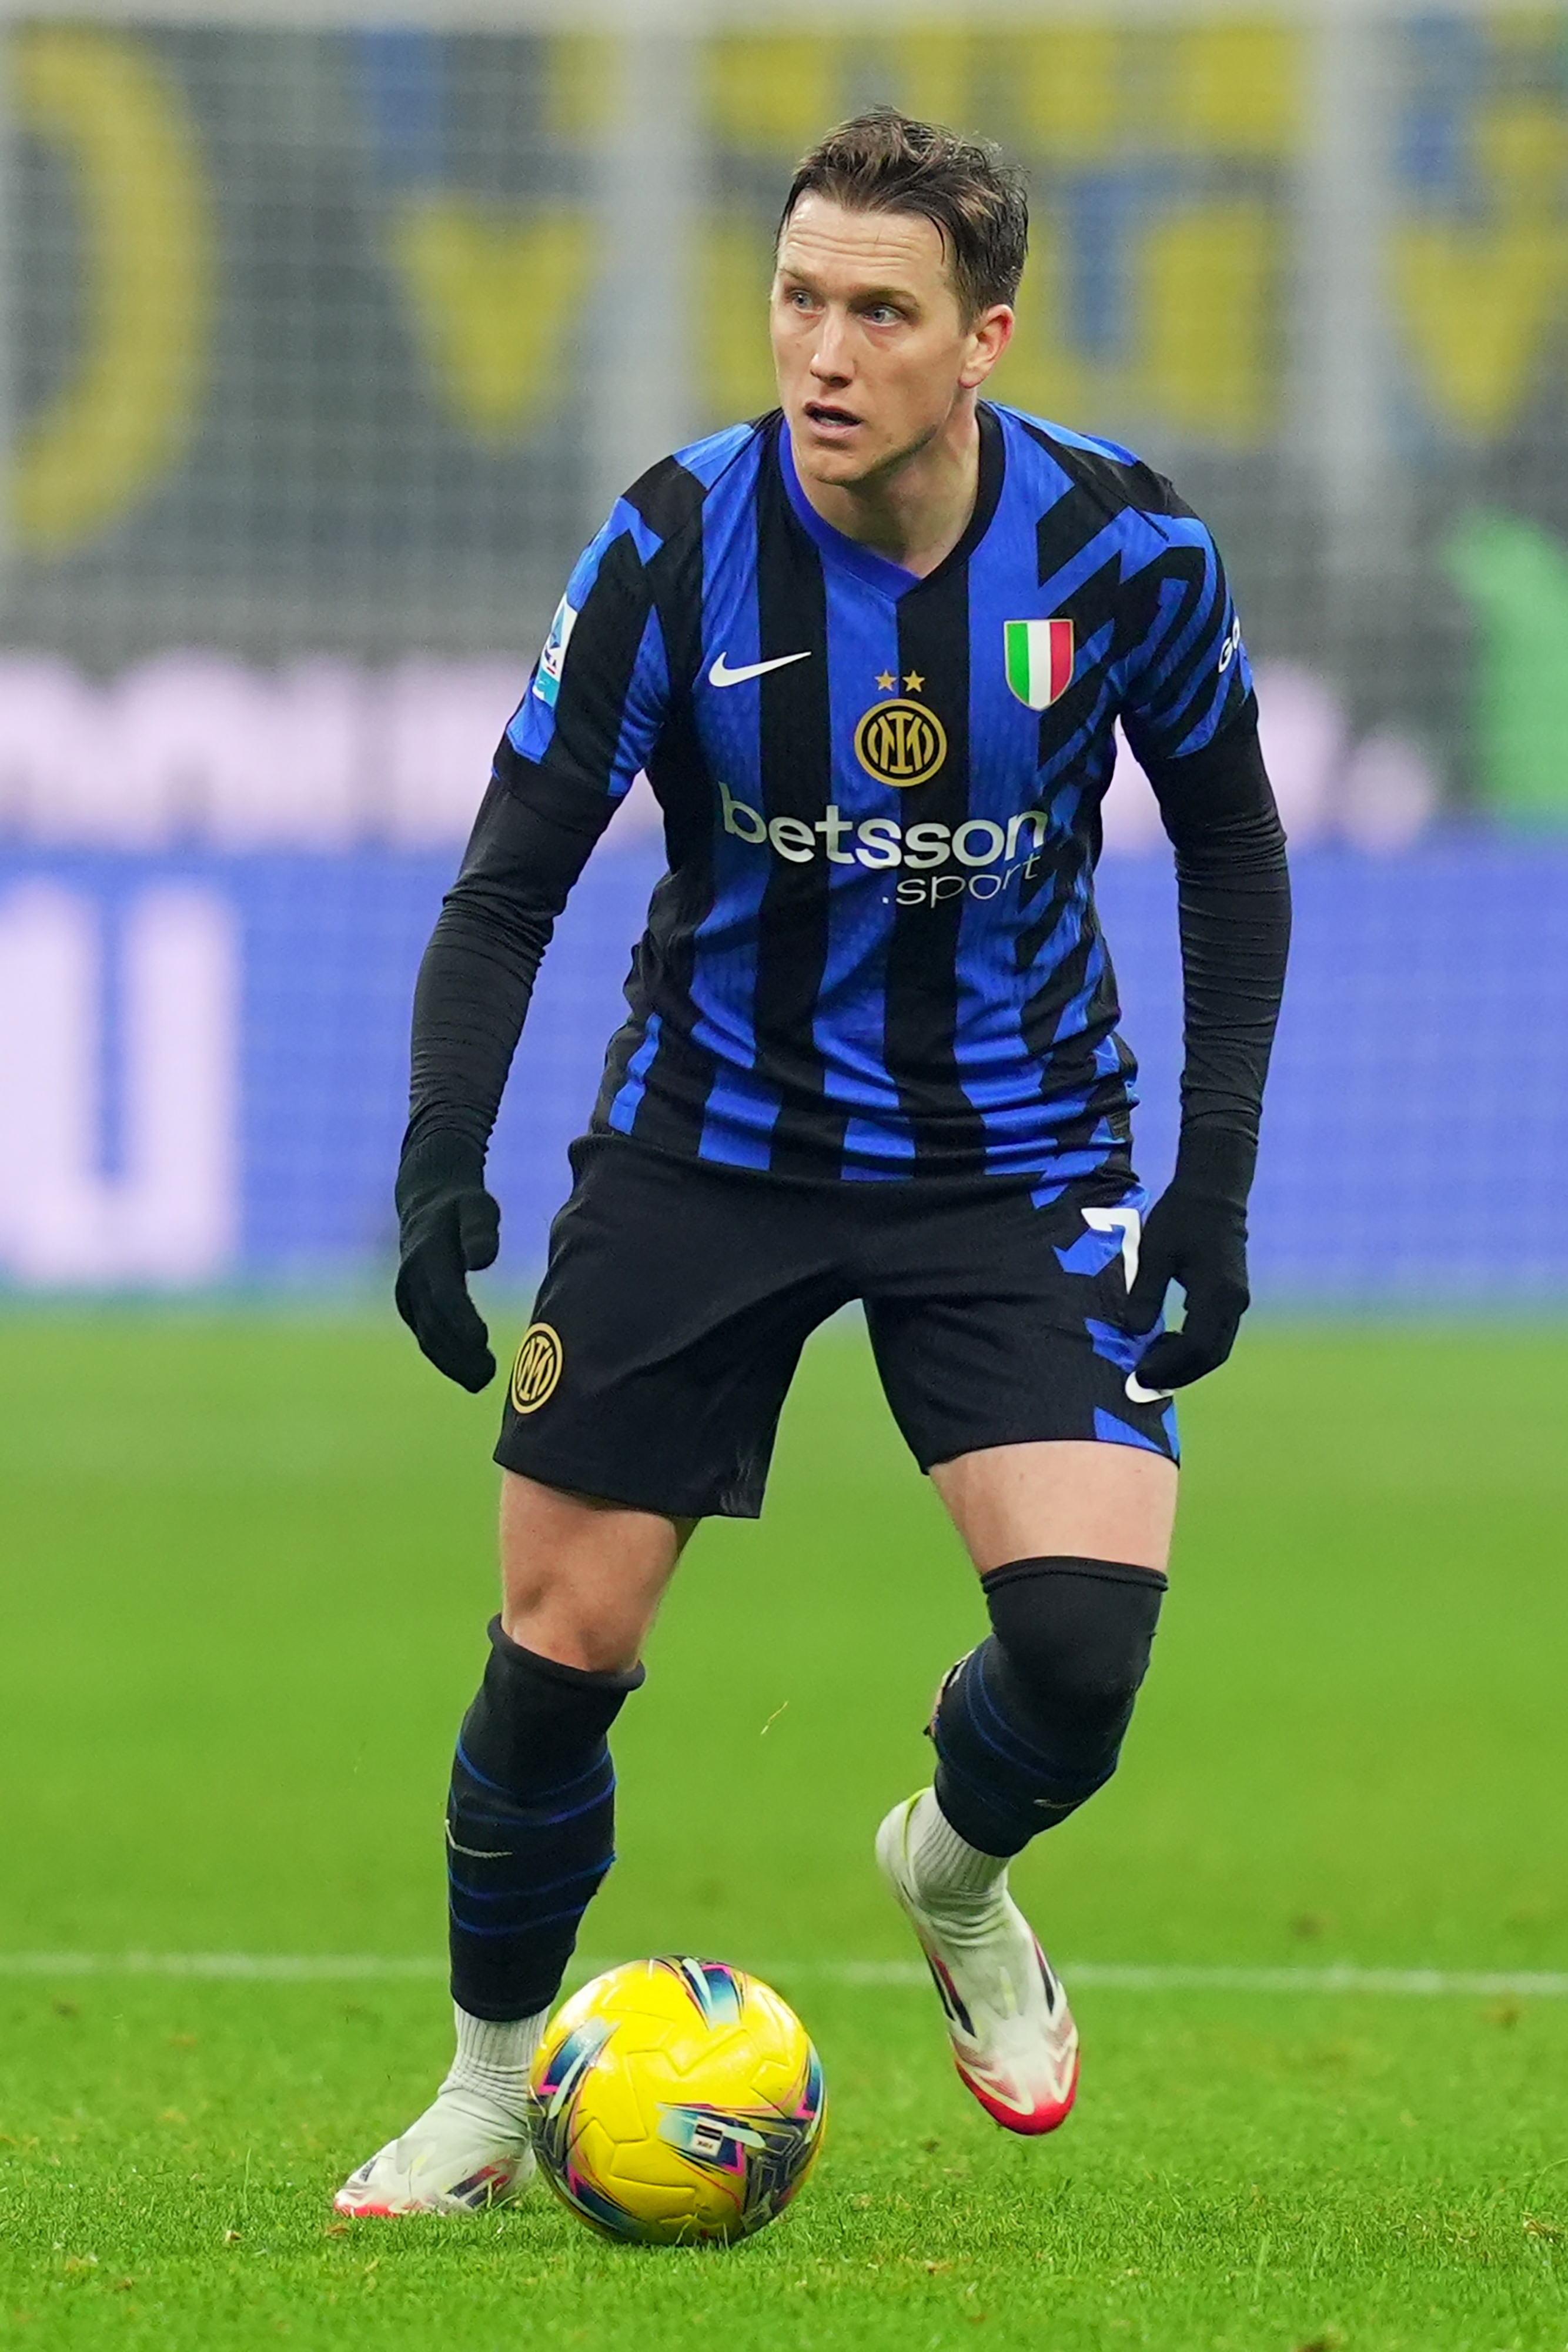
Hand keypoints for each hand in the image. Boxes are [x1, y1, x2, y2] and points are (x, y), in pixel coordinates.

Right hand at [394, 1134, 500, 1391]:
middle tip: (488, 1376)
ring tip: (483, 1381)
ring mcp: (407, 1296)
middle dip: (458, 1352)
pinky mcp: (411, 1308)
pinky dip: (445, 1359)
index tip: (482, 1341)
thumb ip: (480, 1230)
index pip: (444, 1293)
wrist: (426, 1204)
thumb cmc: (462, 1206)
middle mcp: (411, 1279)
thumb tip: (482, 1259)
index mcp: (428, 1254)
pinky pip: (426, 1338)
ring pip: (427, 1337)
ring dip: (452, 1363)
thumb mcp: (477, 1206)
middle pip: (434, 1323)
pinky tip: (470, 1375)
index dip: (461, 1319)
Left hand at [1124, 1180, 1249, 1393]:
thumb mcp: (1154, 1254)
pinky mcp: (1232, 1296)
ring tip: (1150, 1366)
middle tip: (1142, 1383)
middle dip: (1177, 1374)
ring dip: (1186, 1363)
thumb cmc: (1180, 1218)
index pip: (1195, 1348)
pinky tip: (1166, 1345)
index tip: (1139, 1377)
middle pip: (1210, 1356)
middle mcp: (1233, 1302)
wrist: (1214, 1192)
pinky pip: (1216, 1334)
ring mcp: (1237, 1300)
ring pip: (1216, 1349)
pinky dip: (1193, 1348)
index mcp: (1216, 1293)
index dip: (1167, 1367)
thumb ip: (1145, 1295)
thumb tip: (1132, 1334)